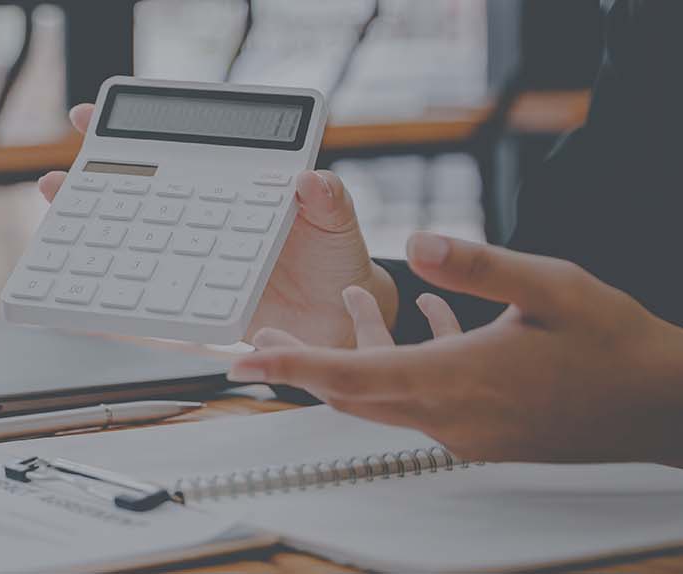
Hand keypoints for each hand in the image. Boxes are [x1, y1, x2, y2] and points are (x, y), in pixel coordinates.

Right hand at [37, 104, 397, 346]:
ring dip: (92, 230)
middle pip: (140, 192)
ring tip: (62, 218)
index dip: (132, 134)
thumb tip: (310, 180)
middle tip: (58, 178)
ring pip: (133, 237)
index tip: (89, 120)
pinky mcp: (191, 295)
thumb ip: (327, 199)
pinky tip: (91, 281)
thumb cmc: (335, 262)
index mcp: (232, 186)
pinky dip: (116, 285)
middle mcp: (203, 217)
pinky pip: (149, 288)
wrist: (336, 323)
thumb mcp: (337, 222)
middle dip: (92, 181)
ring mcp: (193, 255)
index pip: (177, 150)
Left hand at [229, 232, 682, 465]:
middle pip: (352, 394)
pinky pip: (424, 396)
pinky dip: (407, 361)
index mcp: (454, 381)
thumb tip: (415, 243)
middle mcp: (449, 415)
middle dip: (301, 366)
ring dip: (357, 355)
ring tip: (339, 311)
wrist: (664, 407)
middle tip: (258, 344)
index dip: (291, 366)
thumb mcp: (548, 286)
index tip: (242, 363)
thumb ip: (475, 266)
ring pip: (387, 393)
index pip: (349, 376)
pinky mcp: (485, 430)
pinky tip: (429, 319)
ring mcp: (466, 429)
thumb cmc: (613, 347)